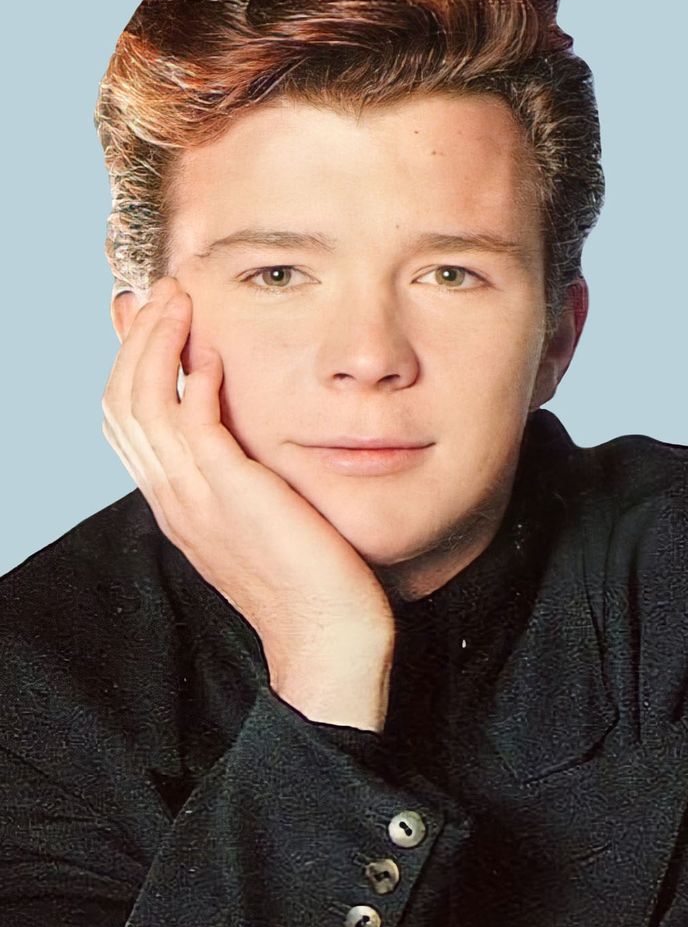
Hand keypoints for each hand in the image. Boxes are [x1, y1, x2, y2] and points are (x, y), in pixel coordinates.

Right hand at [102, 276, 395, 727]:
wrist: (327, 635)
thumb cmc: (309, 576)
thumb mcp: (259, 514)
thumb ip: (237, 471)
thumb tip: (236, 426)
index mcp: (175, 500)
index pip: (125, 419)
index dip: (126, 360)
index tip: (139, 313)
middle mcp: (172, 496)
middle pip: (120, 402)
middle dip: (133, 338)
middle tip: (156, 291)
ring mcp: (194, 496)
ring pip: (142, 403)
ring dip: (156, 342)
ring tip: (177, 299)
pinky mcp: (229, 493)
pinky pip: (192, 423)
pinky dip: (192, 380)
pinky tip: (209, 353)